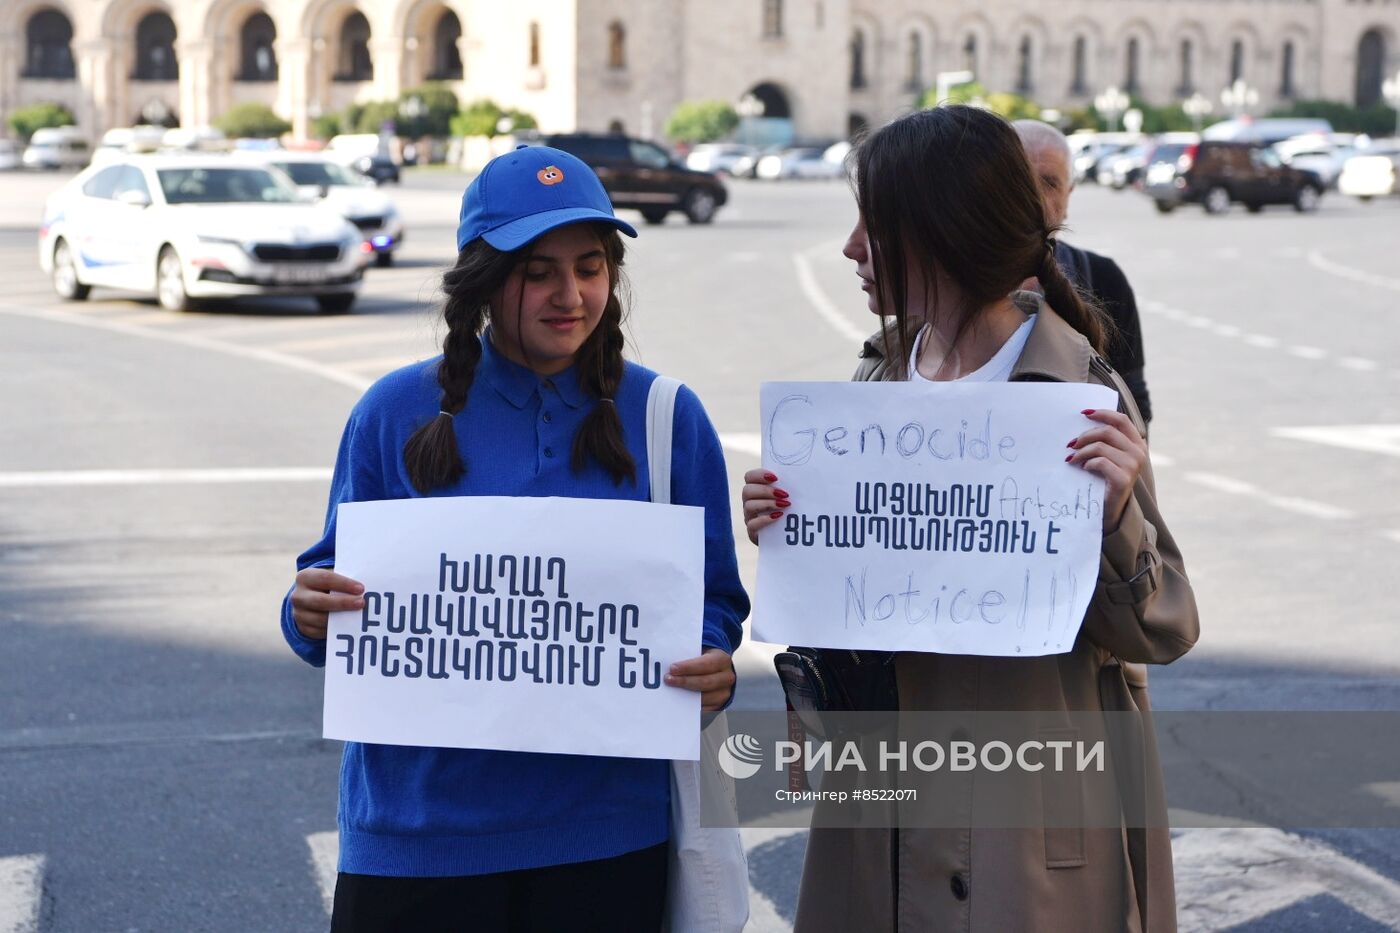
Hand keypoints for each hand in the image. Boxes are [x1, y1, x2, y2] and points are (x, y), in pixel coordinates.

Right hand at [290, 567, 364, 639]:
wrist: (309, 600)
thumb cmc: (328, 585)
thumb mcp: (333, 577)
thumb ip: (345, 578)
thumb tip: (368, 586)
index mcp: (305, 577)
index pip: (325, 578)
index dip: (343, 583)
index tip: (361, 588)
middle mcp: (298, 596)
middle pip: (320, 601)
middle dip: (342, 603)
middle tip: (361, 603)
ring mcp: (299, 614)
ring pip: (320, 619)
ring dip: (340, 619)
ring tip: (358, 616)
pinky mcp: (304, 628)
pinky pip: (320, 632)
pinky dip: (335, 630)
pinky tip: (348, 626)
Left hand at [666, 648, 735, 710]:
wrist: (717, 671)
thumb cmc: (703, 661)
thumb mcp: (700, 653)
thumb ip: (688, 657)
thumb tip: (670, 664)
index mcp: (722, 659)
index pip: (706, 664)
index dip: (688, 667)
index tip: (672, 668)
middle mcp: (727, 677)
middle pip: (705, 682)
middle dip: (684, 681)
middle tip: (668, 680)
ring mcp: (724, 693)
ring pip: (705, 697)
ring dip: (686, 695)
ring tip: (671, 691)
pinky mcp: (719, 705)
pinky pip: (704, 709)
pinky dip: (691, 706)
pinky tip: (679, 701)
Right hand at [740, 468, 790, 544]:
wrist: (791, 536)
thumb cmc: (793, 510)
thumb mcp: (792, 495)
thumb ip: (793, 483)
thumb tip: (808, 471)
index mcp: (756, 489)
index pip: (749, 476)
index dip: (759, 475)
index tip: (776, 477)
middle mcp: (749, 501)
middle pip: (747, 491)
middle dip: (765, 490)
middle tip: (784, 494)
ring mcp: (750, 517)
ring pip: (749, 506)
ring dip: (767, 503)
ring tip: (785, 505)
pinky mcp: (752, 531)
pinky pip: (752, 524)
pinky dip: (765, 519)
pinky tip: (778, 517)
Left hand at [1066, 409, 1147, 531]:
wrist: (1109, 510)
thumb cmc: (1104, 479)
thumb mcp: (1108, 456)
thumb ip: (1104, 440)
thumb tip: (1083, 420)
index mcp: (1137, 444)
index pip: (1122, 420)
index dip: (1102, 413)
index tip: (1084, 413)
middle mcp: (1139, 453)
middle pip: (1107, 431)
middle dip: (1085, 436)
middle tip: (1070, 444)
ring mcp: (1133, 466)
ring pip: (1100, 446)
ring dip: (1081, 451)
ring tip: (1072, 458)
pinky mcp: (1123, 479)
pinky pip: (1100, 462)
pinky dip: (1087, 463)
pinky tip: (1083, 469)